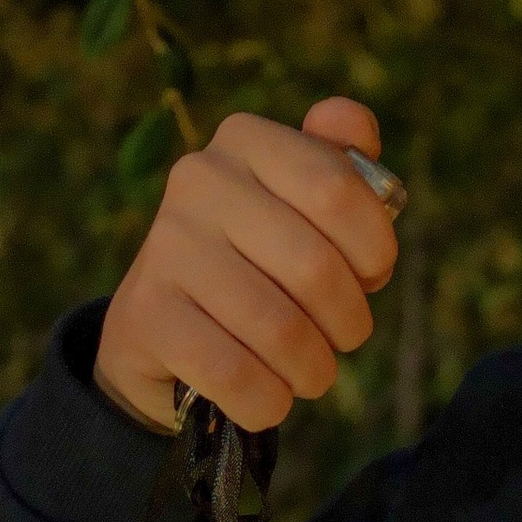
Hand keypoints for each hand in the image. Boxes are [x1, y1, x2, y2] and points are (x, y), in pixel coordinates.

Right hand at [93, 96, 400, 434]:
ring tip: (309, 371)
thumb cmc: (256, 264)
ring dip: (313, 370)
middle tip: (343, 338)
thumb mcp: (302, 209)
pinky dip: (268, 401)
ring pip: (280, 330)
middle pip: (317, 268)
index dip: (376, 250)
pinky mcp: (146, 313)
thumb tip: (352, 121)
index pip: (338, 190)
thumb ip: (341, 167)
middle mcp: (198, 178)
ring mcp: (167, 245)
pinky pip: (236, 375)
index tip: (371, 276)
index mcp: (246, 141)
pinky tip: (268, 395)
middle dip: (349, 323)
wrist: (159, 330)